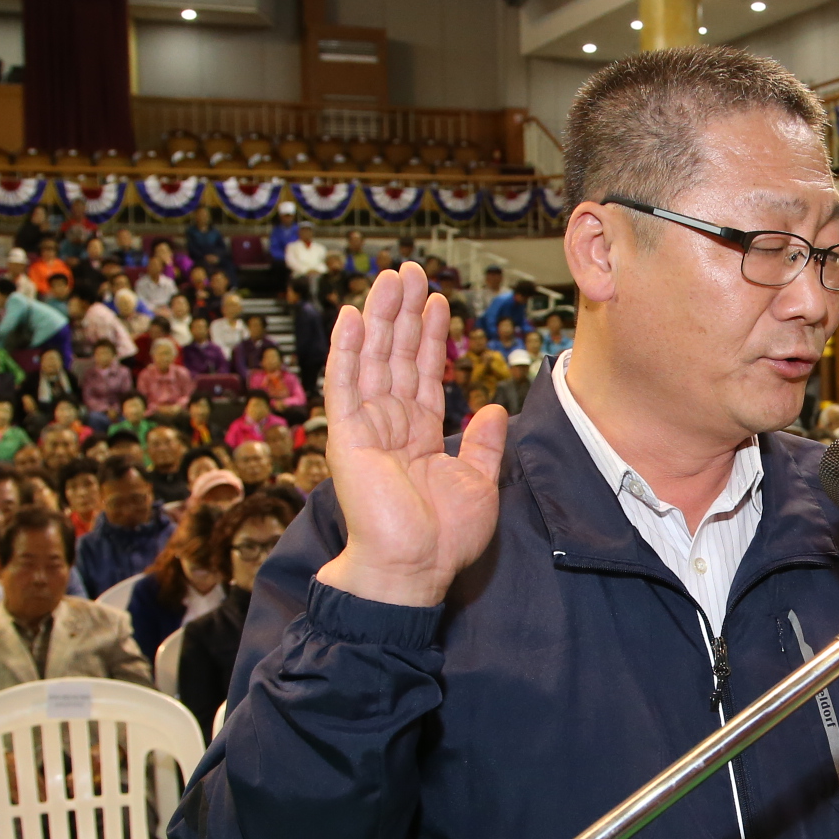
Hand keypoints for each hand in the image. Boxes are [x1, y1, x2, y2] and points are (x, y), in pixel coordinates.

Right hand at [312, 263, 506, 606]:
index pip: (425, 373)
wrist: (416, 567)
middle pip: (396, 356)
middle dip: (404, 313)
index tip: (439, 301)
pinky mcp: (346, 437)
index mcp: (420, 434)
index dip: (431, 336)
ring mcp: (366, 428)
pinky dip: (346, 350)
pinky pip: (344, 385)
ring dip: (379, 317)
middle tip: (410, 271)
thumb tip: (494, 408)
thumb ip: (485, 442)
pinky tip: (352, 317)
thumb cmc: (445, 537)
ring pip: (372, 360)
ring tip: (390, 278)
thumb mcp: (480, 480)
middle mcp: (391, 425)